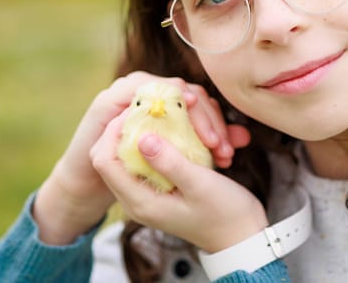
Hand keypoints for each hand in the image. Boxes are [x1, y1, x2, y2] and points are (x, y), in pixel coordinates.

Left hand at [91, 111, 266, 252]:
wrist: (242, 236)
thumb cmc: (225, 214)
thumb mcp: (199, 184)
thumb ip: (169, 161)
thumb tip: (142, 137)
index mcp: (140, 201)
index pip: (104, 160)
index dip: (114, 131)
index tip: (137, 110)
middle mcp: (138, 198)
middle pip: (114, 154)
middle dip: (132, 128)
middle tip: (156, 110)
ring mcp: (149, 192)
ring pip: (133, 153)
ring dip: (152, 133)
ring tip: (178, 122)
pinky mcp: (161, 186)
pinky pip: (152, 158)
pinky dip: (165, 142)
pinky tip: (188, 135)